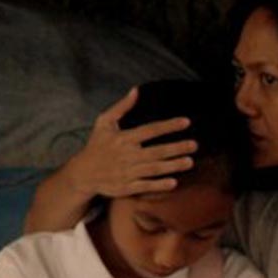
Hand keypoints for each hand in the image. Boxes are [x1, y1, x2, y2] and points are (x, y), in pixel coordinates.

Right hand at [66, 87, 198, 199]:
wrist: (83, 173)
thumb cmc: (96, 145)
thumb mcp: (104, 122)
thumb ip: (122, 107)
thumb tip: (136, 90)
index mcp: (123, 138)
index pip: (150, 130)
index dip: (169, 126)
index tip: (186, 122)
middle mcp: (126, 155)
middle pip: (156, 151)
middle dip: (176, 148)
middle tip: (194, 145)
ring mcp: (126, 172)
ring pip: (154, 169)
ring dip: (173, 166)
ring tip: (190, 162)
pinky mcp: (126, 187)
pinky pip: (145, 186)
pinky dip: (159, 185)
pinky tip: (174, 182)